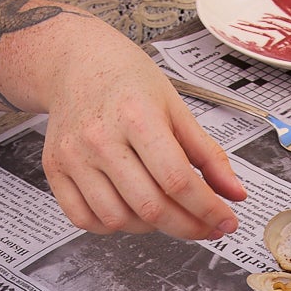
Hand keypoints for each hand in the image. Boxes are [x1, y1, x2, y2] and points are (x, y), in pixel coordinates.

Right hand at [35, 21, 246, 241]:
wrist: (76, 63)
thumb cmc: (127, 82)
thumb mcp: (176, 108)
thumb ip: (208, 154)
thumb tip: (235, 194)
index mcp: (136, 116)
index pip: (177, 180)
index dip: (207, 210)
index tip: (225, 222)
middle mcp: (100, 138)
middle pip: (150, 207)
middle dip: (187, 227)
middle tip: (204, 227)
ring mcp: (73, 157)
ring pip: (118, 220)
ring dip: (150, 227)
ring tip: (165, 210)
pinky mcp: (55, 170)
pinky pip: (84, 220)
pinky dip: (112, 226)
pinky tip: (129, 210)